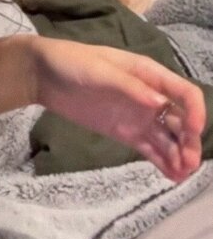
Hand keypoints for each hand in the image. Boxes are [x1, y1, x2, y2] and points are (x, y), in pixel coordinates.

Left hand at [32, 37, 205, 181]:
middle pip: (180, 119)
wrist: (43, 75)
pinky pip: (150, 148)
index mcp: (148, 74)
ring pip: (168, 137)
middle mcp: (150, 96)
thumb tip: (161, 103)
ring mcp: (138, 116)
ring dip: (179, 154)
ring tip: (182, 174)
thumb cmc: (72, 62)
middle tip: (188, 163)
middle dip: (189, 140)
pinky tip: (172, 176)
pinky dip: (163, 161)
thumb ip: (130, 87)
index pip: (184, 92)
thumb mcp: (99, 70)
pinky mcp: (125, 132)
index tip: (193, 132)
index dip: (195, 111)